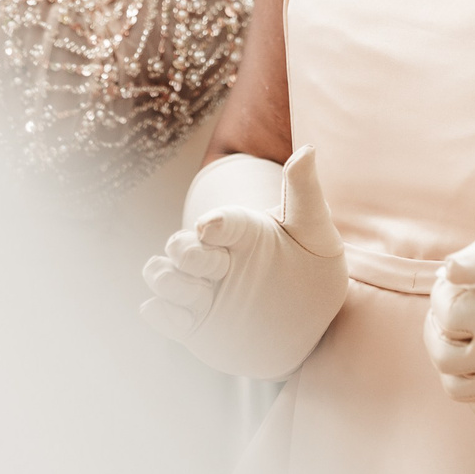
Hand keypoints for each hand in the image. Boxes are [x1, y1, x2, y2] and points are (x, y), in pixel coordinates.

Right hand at [140, 147, 348, 379]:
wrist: (314, 323)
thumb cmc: (314, 267)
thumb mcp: (315, 232)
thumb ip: (305, 194)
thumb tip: (307, 150)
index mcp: (243, 230)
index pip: (222, 220)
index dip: (214, 223)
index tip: (209, 229)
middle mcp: (216, 256)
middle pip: (178, 244)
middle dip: (187, 254)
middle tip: (218, 269)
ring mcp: (202, 289)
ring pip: (161, 274)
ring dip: (170, 283)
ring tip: (200, 298)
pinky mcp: (193, 323)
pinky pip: (160, 313)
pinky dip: (162, 314)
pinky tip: (186, 322)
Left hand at [425, 185, 474, 423]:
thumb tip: (449, 271)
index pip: (444, 312)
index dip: (445, 290)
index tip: (463, 278)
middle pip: (442, 353)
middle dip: (440, 325)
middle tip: (459, 303)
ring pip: (456, 386)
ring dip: (452, 358)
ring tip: (469, 331)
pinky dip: (474, 387)